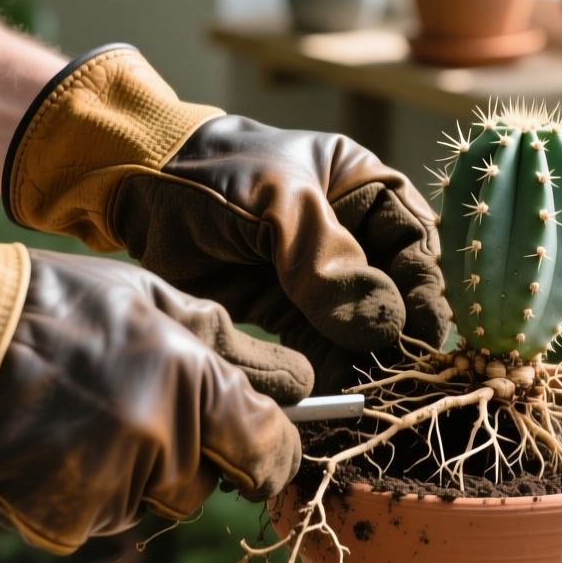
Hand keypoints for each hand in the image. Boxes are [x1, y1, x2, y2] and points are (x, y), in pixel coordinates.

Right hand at [0, 195, 305, 551]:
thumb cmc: (54, 305)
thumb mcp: (151, 298)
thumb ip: (231, 344)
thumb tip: (299, 383)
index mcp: (198, 386)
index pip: (274, 454)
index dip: (269, 452)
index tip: (256, 444)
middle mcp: (164, 445)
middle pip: (208, 486)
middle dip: (186, 457)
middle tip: (131, 406)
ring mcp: (112, 490)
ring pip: (151, 506)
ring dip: (131, 476)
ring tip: (80, 417)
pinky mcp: (64, 522)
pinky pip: (96, 522)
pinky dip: (79, 495)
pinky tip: (48, 445)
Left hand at [3, 45, 450, 391]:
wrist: (136, 183)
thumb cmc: (215, 171)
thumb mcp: (278, 205)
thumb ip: (328, 263)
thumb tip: (384, 327)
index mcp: (365, 189)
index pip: (413, 241)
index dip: (423, 285)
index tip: (425, 330)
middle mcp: (351, 233)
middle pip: (394, 290)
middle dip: (397, 330)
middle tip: (399, 369)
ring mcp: (318, 276)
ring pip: (358, 324)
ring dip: (365, 357)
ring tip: (371, 389)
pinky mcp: (284, 309)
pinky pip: (318, 344)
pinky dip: (327, 368)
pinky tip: (335, 391)